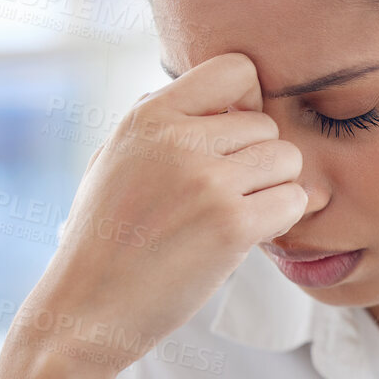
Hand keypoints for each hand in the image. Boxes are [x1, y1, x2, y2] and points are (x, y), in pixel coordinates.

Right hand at [14, 51, 306, 372]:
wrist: (86, 310)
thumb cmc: (104, 241)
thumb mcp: (115, 159)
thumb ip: (163, 125)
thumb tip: (223, 102)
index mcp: (148, 115)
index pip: (236, 69)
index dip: (247, 100)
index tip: (233, 137)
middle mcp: (178, 139)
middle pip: (267, 126)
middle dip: (258, 162)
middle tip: (230, 196)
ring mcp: (206, 181)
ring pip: (287, 160)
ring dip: (274, 189)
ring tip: (238, 214)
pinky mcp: (231, 225)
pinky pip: (293, 202)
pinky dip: (282, 221)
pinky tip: (249, 237)